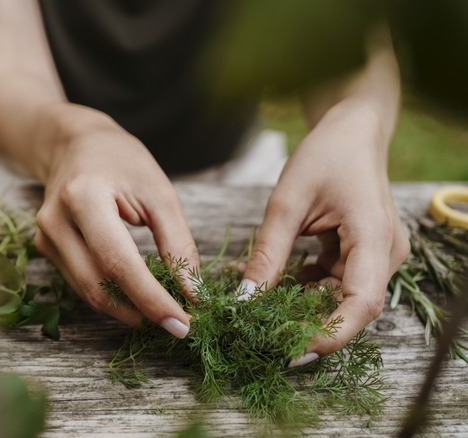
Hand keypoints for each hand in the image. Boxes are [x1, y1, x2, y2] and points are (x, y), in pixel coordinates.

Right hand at [34, 112, 197, 337]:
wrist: (73, 144)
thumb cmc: (121, 161)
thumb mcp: (159, 192)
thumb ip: (178, 242)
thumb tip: (192, 293)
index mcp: (83, 198)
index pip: (118, 263)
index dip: (151, 299)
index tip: (182, 323)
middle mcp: (55, 222)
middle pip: (98, 286)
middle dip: (141, 311)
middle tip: (179, 323)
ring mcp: (45, 238)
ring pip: (88, 293)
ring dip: (127, 309)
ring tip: (162, 310)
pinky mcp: (46, 249)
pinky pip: (82, 284)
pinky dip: (113, 296)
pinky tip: (137, 296)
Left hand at [241, 106, 409, 365]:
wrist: (352, 131)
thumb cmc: (324, 155)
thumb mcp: (287, 202)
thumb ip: (268, 253)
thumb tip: (245, 300)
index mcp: (373, 237)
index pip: (361, 303)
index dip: (330, 334)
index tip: (292, 349)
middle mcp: (385, 252)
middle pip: (353, 307)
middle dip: (312, 325)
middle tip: (268, 335)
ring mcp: (379, 254)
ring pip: (345, 298)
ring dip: (309, 306)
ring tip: (269, 309)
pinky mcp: (367, 254)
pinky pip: (341, 283)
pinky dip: (313, 289)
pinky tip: (286, 282)